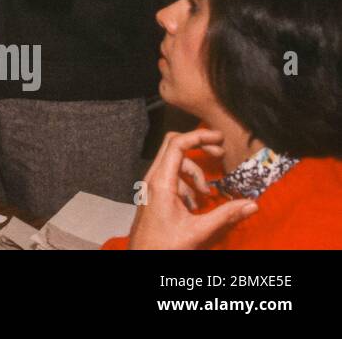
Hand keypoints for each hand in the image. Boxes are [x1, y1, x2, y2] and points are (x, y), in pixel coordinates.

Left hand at [128, 128, 256, 249]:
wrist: (143, 257)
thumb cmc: (163, 245)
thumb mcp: (198, 231)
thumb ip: (225, 215)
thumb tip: (251, 204)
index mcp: (161, 182)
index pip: (176, 144)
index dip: (198, 136)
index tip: (219, 137)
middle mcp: (153, 179)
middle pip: (174, 147)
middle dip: (198, 148)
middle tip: (220, 154)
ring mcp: (152, 186)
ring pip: (175, 165)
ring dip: (195, 174)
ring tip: (207, 195)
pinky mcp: (154, 195)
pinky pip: (172, 179)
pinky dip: (187, 185)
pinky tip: (196, 205)